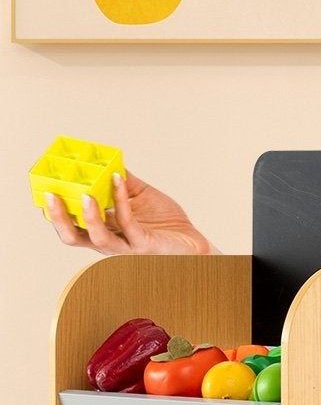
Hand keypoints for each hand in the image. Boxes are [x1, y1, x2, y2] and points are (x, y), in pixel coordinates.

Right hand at [43, 170, 213, 255]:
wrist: (193, 242)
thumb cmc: (165, 223)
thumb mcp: (139, 196)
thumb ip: (121, 181)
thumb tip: (108, 159)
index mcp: (102, 229)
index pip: (70, 224)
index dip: (54, 210)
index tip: (43, 187)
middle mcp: (109, 241)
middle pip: (73, 237)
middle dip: (59, 218)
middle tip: (50, 195)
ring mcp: (125, 245)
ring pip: (97, 236)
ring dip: (89, 214)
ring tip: (84, 193)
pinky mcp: (143, 245)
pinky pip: (127, 221)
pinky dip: (121, 199)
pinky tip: (119, 180)